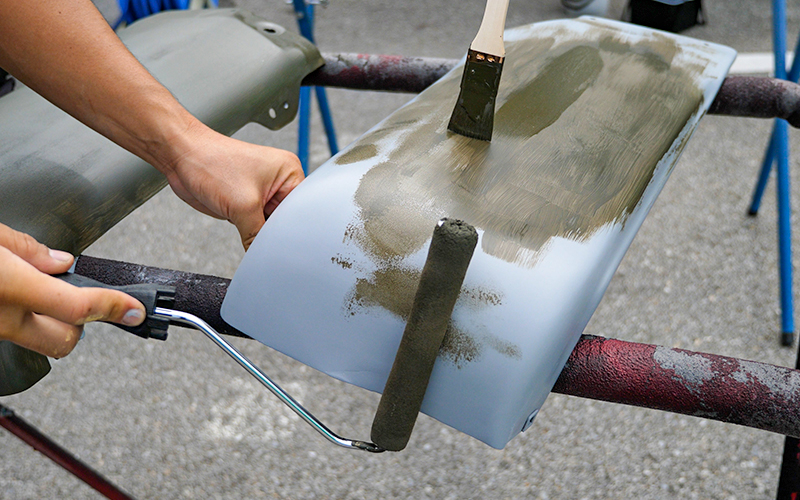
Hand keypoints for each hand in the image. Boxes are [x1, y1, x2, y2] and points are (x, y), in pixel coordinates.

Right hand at [0, 224, 145, 357]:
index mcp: (10, 288)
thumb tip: (61, 261)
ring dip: (45, 320)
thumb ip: (26, 247)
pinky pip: (11, 331)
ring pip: (34, 338)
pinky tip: (9, 293)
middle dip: (79, 323)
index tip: (134, 310)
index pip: (78, 307)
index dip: (113, 307)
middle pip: (63, 340)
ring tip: (30, 287)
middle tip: (75, 295)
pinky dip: (20, 316)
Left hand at [160, 122, 303, 248]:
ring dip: (260, 233)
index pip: (300, 211)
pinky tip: (246, 235)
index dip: (291, 230)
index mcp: (289, 172)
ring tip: (252, 235)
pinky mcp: (246, 201)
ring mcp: (262, 192)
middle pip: (285, 220)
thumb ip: (257, 235)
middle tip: (267, 246)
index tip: (284, 248)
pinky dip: (250, 232)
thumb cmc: (211, 163)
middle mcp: (279, 181)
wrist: (182, 156)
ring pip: (269, 225)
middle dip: (274, 233)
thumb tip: (262, 256)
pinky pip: (255, 224)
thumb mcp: (243, 206)